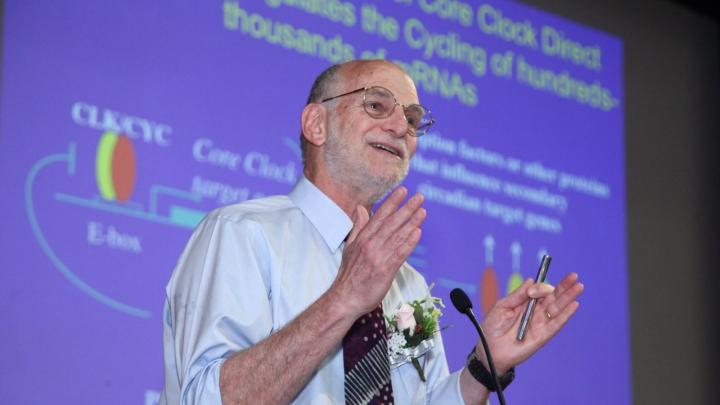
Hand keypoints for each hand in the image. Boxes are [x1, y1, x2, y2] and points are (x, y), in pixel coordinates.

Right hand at [330, 187, 425, 318]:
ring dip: (412, 222)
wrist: (345, 298)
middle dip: (406, 208)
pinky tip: (418, 232)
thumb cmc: (349, 274)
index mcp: (363, 238)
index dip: (392, 202)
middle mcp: (371, 244)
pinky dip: (410, 242)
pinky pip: (400, 253)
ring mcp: (379, 256)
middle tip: (419, 197)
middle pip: (392, 222)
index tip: (403, 191)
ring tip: (422, 211)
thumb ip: (358, 226)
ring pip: (398, 235)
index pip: (380, 216)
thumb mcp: (350, 246)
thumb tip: (360, 208)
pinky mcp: (386, 269)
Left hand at [478, 273, 583, 372]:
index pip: (540, 290)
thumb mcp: (502, 306)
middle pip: (553, 297)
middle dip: (564, 287)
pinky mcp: (543, 336)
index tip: (537, 287)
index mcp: (526, 303)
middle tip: (574, 276)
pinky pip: (556, 324)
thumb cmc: (493, 327)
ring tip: (579, 286)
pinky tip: (574, 304)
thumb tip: (531, 280)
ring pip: (558, 308)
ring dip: (568, 297)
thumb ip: (517, 295)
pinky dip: (565, 315)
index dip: (542, 286)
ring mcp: (540, 323)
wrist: (489, 349)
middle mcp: (536, 312)